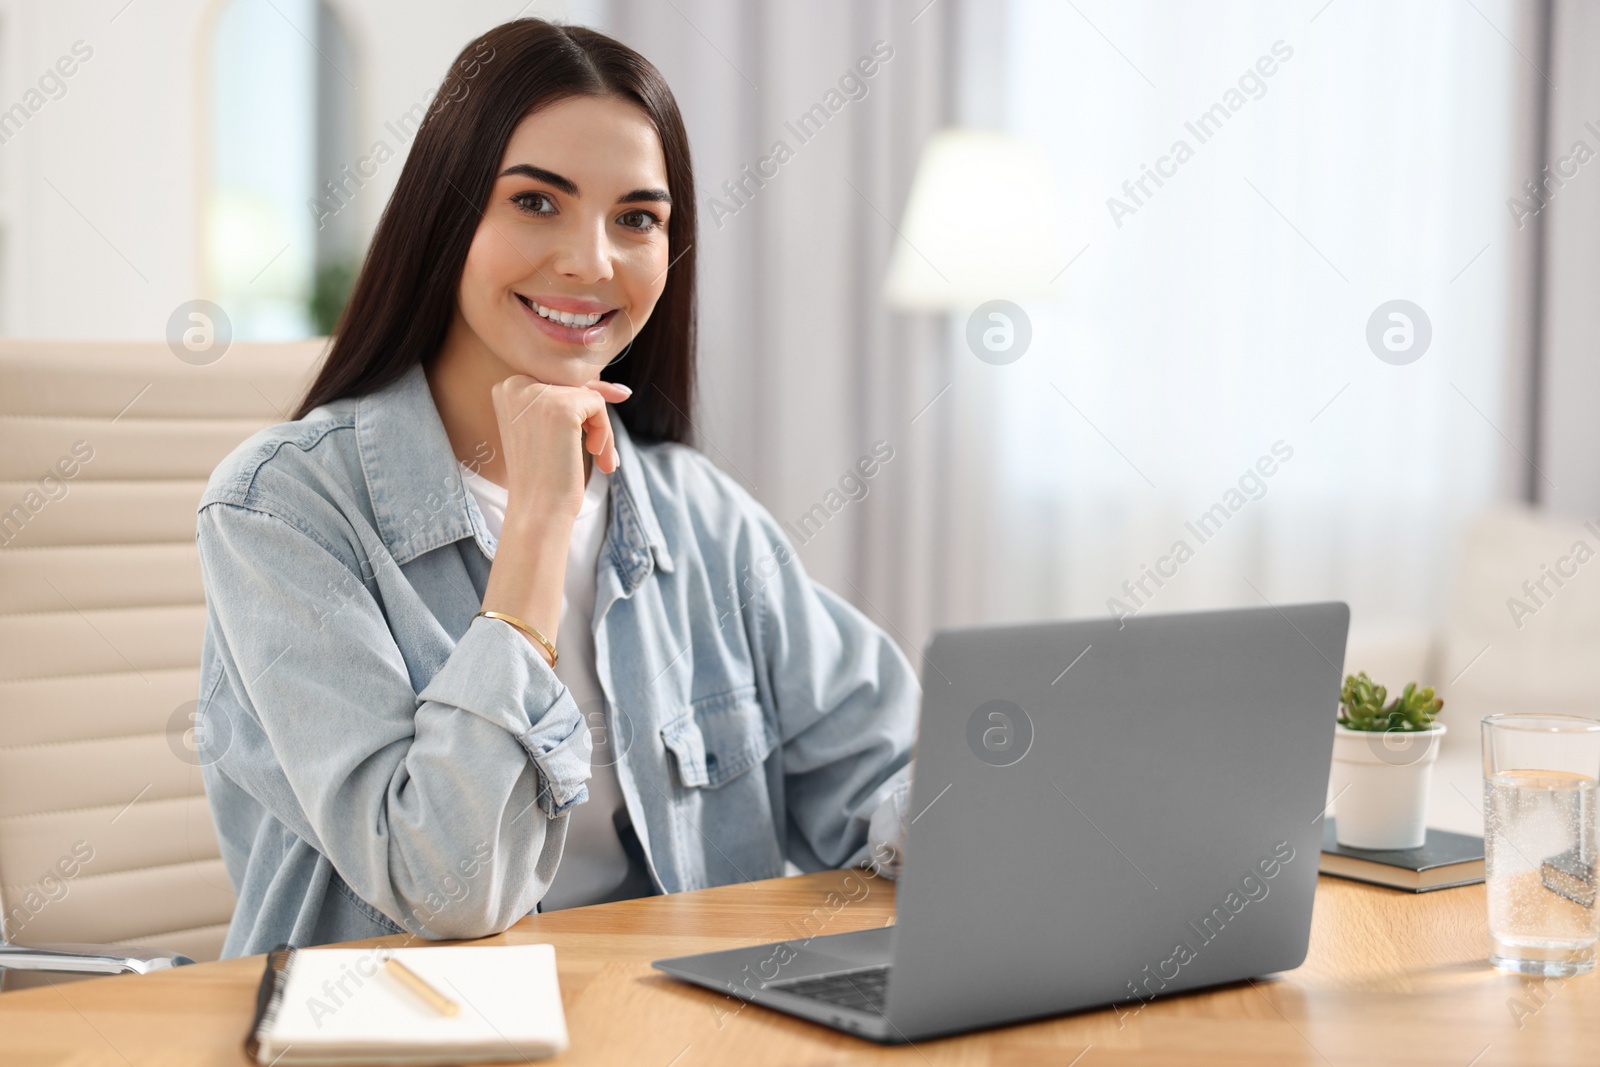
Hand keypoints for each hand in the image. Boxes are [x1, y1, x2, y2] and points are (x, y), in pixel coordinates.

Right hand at [489, 375, 631, 522]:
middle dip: (594, 418)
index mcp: (507, 388)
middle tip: (600, 451)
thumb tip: (620, 388)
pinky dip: (604, 431)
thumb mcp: (549, 430)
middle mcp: (515, 384)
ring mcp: (536, 393)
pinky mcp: (562, 406)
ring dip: (601, 430)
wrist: (537, 510)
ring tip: (599, 459)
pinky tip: (594, 454)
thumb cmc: (544, 476)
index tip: (611, 406)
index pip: (557, 381)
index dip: (583, 400)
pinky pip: (598, 405)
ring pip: (589, 397)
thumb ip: (569, 402)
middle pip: (575, 386)